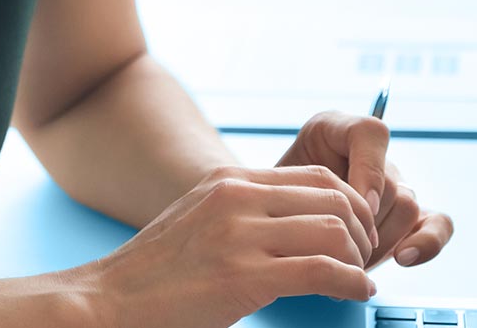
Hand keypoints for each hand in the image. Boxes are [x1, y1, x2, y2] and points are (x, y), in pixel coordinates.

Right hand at [81, 165, 381, 327]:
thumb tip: (297, 223)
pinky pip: (323, 271)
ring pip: (335, 233)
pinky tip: (354, 293)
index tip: (357, 232)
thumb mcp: (201, 219)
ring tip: (356, 278)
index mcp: (228, 182)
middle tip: (363, 258)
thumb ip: (243, 211)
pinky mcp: (244, 276)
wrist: (113, 298)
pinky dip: (352, 284)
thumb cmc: (158, 271)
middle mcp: (236, 199)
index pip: (318, 177)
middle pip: (335, 200)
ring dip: (359, 260)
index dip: (352, 204)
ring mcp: (239, 236)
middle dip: (363, 231)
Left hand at [277, 110, 455, 269]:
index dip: (369, 173)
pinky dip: (427, 243)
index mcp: (335, 129)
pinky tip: (403, 258)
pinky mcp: (409, 214)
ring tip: (348, 261)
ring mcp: (392, 183)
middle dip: (368, 222)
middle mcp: (369, 153)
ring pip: (409, 207)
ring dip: (382, 241)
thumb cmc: (271, 198)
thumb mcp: (274, 181)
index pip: (371, 133)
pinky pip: (438, 223)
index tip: (359, 207)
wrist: (275, 216)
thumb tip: (340, 217)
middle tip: (338, 249)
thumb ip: (299, 184)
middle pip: (391, 183)